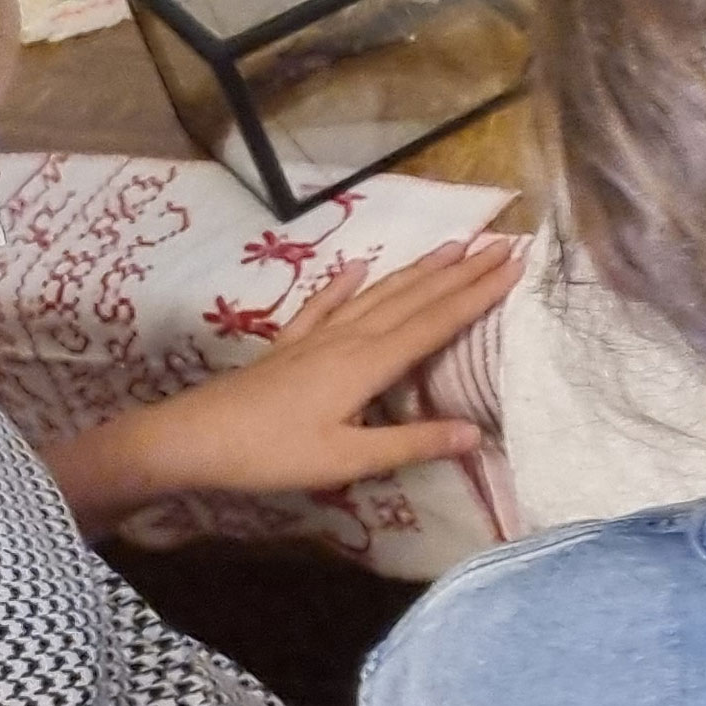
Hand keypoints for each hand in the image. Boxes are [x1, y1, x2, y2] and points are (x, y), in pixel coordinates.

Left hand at [43, 237, 522, 531]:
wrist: (189, 439)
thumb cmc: (269, 454)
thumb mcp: (345, 460)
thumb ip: (410, 443)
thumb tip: (475, 432)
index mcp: (369, 362)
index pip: (437, 321)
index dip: (479, 294)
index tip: (516, 265)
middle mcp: (350, 338)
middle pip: (415, 298)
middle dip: (461, 271)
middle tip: (502, 244)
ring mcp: (317, 338)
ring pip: (379, 294)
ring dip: (419, 270)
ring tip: (454, 246)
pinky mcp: (288, 347)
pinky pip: (324, 306)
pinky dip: (345, 285)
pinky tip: (359, 267)